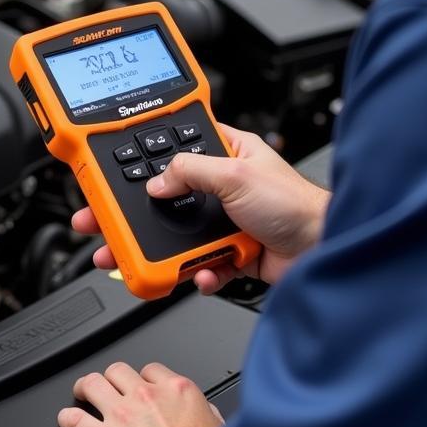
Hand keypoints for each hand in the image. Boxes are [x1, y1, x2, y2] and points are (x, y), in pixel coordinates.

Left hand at [57, 361, 223, 426]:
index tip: (139, 389)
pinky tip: (67, 421)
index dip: (142, 380)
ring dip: (84, 388)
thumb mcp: (216, 426)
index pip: (149, 370)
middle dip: (111, 379)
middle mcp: (145, 395)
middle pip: (117, 371)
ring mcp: (122, 414)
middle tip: (108, 387)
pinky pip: (76, 420)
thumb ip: (204, 412)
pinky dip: (68, 419)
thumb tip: (203, 411)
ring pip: (92, 384)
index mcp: (174, 389)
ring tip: (82, 393)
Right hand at [73, 123, 329, 292]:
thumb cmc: (296, 203)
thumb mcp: (235, 174)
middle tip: (100, 225)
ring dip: (158, 252)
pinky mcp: (231, 254)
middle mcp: (222, 187)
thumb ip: (190, 171)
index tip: (110, 176)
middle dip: (132, 216)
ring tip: (130, 260)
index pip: (173, 152)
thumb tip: (156, 182)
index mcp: (224, 153)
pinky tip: (201, 274)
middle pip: (165, 201)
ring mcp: (225, 222)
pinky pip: (201, 265)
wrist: (326, 251)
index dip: (140, 164)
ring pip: (177, 238)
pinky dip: (198, 274)